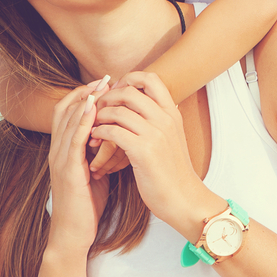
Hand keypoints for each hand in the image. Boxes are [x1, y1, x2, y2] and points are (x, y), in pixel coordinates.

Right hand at [47, 84, 110, 254]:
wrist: (74, 233)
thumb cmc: (87, 203)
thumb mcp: (94, 170)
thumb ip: (99, 151)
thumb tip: (118, 134)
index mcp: (65, 149)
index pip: (70, 113)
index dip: (86, 95)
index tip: (107, 83)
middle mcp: (58, 150)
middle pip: (66, 110)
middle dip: (86, 92)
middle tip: (106, 78)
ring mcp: (60, 160)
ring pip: (66, 122)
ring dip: (84, 101)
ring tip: (101, 86)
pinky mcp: (66, 172)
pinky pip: (72, 142)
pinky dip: (81, 123)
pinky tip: (93, 110)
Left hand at [90, 72, 198, 227]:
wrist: (183, 198)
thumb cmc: (173, 171)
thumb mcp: (172, 137)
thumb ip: (159, 119)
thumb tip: (143, 103)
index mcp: (172, 113)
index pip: (151, 79)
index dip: (129, 79)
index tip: (116, 91)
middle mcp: (165, 119)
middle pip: (130, 91)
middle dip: (108, 97)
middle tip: (98, 109)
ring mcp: (155, 134)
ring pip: (118, 111)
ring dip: (100, 117)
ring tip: (93, 126)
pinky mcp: (143, 151)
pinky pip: (113, 132)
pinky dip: (100, 133)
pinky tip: (96, 139)